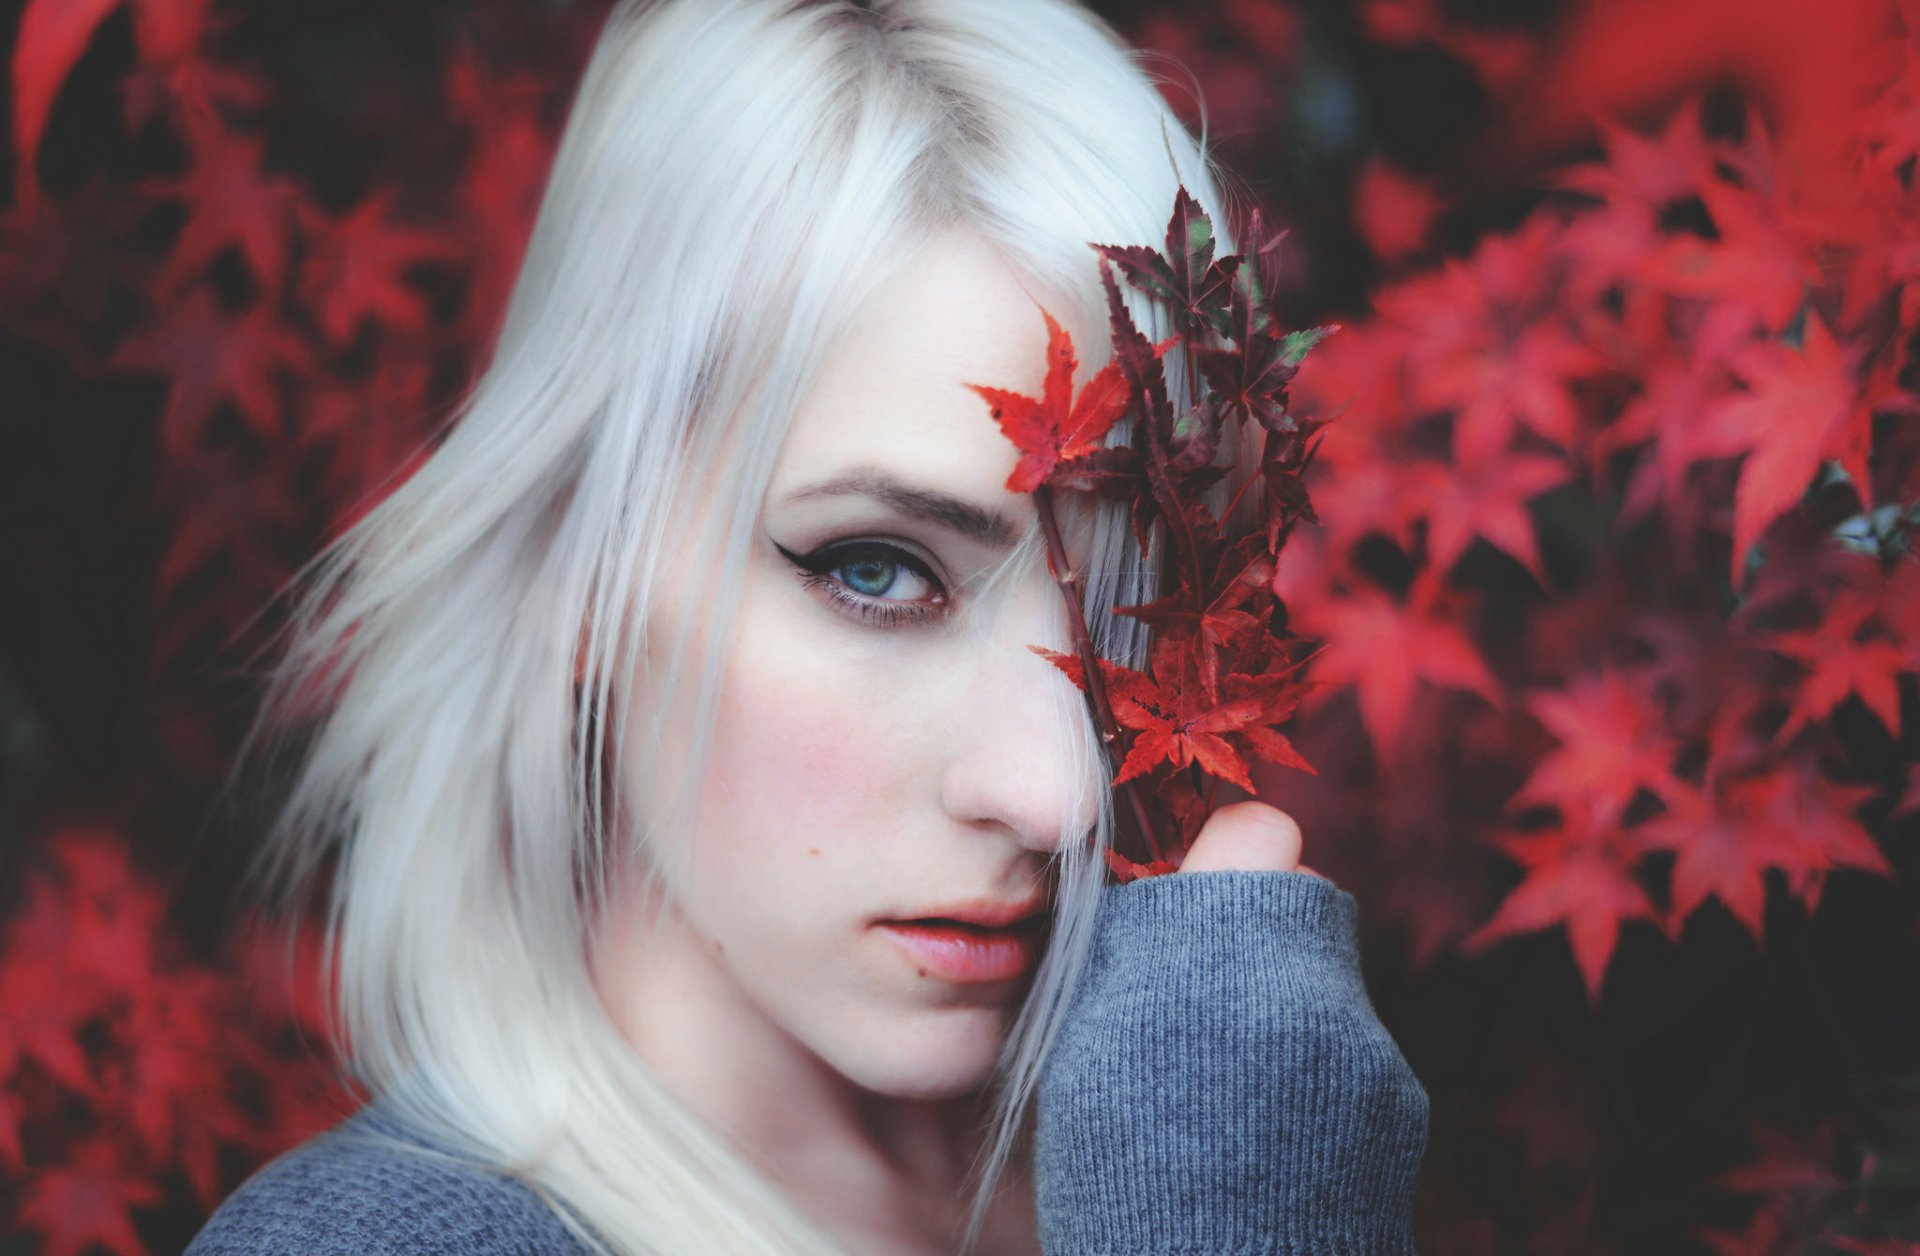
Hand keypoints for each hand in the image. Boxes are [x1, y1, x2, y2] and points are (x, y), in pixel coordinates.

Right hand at [1032, 805, 1427, 1253]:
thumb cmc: (1127, 1178)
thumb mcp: (1084, 1052)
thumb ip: (1129, 955)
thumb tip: (1146, 896)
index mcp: (1228, 956)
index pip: (1259, 831)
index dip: (1226, 857)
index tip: (1196, 896)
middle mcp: (1316, 985)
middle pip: (1299, 903)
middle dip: (1255, 934)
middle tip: (1203, 993)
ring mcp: (1372, 1046)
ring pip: (1325, 976)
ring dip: (1282, 1003)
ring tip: (1229, 1080)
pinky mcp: (1404, 1101)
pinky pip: (1354, 1048)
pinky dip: (1316, 1070)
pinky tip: (1274, 1125)